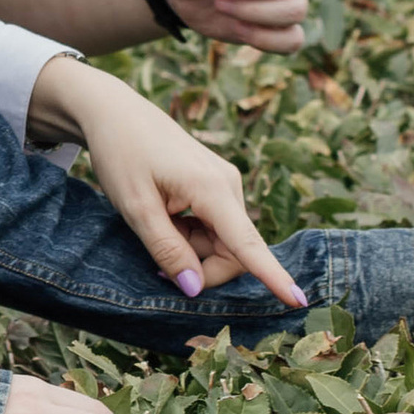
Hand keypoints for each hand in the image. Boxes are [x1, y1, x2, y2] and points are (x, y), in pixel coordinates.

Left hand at [29, 60, 303, 306]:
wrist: (116, 112)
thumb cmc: (122, 155)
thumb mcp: (136, 209)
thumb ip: (167, 250)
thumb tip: (195, 288)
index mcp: (211, 189)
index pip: (247, 244)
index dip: (272, 276)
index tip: (298, 300)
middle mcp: (228, 185)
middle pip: (233, 252)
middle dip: (201, 266)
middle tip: (156, 260)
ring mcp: (225, 183)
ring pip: (222, 241)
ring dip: (191, 247)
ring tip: (157, 223)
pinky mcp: (217, 184)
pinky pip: (215, 226)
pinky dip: (191, 233)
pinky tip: (166, 215)